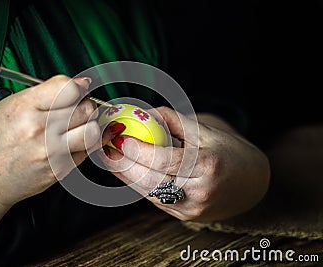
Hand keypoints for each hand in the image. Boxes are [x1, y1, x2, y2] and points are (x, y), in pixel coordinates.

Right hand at [0, 75, 103, 205]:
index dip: (79, 87)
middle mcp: (39, 129)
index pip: (69, 88)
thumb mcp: (10, 106)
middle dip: (87, 105)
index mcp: (24, 107)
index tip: (80, 90)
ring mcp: (51, 152)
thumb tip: (81, 84)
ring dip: (90, 126)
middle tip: (79, 108)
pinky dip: (82, 145)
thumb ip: (45, 93)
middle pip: (85, 109)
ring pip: (92, 132)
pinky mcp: (59, 170)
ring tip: (79, 126)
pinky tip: (70, 143)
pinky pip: (85, 152)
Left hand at [98, 106, 269, 221]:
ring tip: (108, 158)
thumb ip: (172, 120)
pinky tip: (125, 171)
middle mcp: (198, 192)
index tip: (119, 139)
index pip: (165, 160)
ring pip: (147, 192)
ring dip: (124, 175)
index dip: (138, 150)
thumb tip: (142, 114)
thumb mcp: (205, 129)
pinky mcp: (184, 215)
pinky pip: (153, 198)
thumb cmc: (228, 151)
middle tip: (103, 149)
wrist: (251, 184)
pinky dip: (137, 184)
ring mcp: (190, 208)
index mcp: (208, 167)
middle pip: (150, 181)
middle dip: (122, 165)